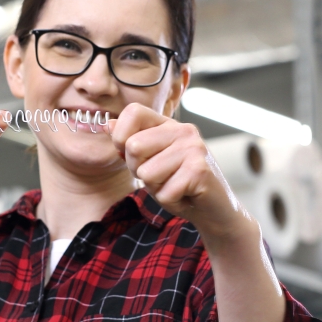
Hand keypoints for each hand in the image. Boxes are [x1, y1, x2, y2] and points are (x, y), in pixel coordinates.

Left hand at [110, 103, 250, 242]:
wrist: (212, 209)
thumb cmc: (177, 184)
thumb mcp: (148, 162)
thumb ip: (129, 143)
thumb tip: (109, 124)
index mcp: (168, 124)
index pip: (132, 112)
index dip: (121, 138)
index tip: (135, 156)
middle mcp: (183, 130)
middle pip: (133, 147)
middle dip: (139, 170)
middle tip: (161, 176)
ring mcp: (194, 148)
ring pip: (146, 173)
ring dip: (156, 188)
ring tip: (175, 185)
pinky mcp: (200, 171)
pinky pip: (164, 192)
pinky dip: (170, 201)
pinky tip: (185, 195)